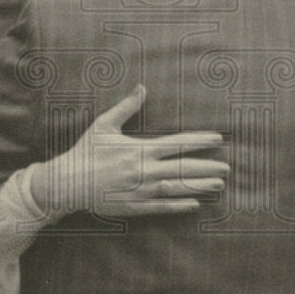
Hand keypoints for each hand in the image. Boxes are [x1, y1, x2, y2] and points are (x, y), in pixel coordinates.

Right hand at [29, 85, 228, 221]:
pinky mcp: (134, 206)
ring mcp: (141, 190)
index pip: (178, 144)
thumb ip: (126, 106)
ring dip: (199, 187)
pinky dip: (179, 206)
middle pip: (183, 168)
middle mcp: (144, 170)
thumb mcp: (104, 125)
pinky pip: (162, 207)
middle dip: (207, 167)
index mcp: (140, 149)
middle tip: (227, 168)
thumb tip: (141, 86)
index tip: (218, 139)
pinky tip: (195, 205)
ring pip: (177, 188)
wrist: (67, 183)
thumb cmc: (85, 152)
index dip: (200, 141)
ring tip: (218, 185)